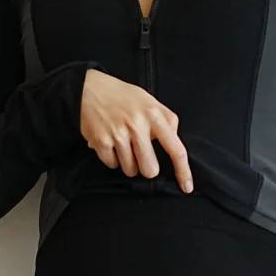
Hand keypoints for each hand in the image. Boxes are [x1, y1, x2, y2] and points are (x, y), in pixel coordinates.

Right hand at [79, 68, 192, 192]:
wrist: (89, 88)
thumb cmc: (122, 96)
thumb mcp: (149, 100)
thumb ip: (164, 120)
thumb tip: (175, 141)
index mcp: (154, 114)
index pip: (175, 148)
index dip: (183, 171)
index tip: (187, 187)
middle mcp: (137, 124)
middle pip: (150, 169)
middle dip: (146, 168)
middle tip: (139, 154)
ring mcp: (118, 134)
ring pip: (130, 170)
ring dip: (127, 163)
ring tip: (122, 144)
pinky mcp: (101, 141)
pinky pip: (112, 165)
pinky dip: (112, 158)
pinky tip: (110, 143)